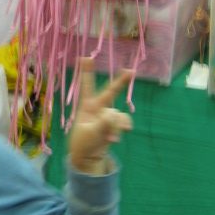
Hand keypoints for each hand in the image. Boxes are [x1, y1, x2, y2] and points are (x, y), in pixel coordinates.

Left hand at [68, 58, 132, 173]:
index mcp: (87, 107)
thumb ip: (102, 124)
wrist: (89, 157)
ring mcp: (108, 116)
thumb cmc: (83, 143)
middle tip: (131, 71)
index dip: (87, 72)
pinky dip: (121, 129)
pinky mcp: (116, 124)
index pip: (87, 87)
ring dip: (116, 127)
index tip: (85, 57)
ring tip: (109, 139)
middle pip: (111, 92)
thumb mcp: (90, 134)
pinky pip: (124, 122)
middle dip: (121, 82)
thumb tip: (113, 114)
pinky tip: (115, 139)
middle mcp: (99, 108)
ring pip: (118, 116)